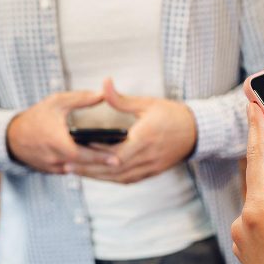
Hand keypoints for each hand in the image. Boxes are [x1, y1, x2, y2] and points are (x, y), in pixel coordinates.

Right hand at [6, 91, 116, 173]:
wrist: (12, 137)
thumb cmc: (36, 117)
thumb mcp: (57, 102)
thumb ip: (81, 99)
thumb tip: (103, 94)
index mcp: (57, 142)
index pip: (82, 155)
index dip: (100, 158)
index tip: (117, 158)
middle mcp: (55, 158)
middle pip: (84, 166)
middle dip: (103, 164)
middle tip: (122, 162)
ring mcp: (54, 168)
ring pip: (79, 170)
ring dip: (94, 167)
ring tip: (114, 161)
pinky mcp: (53, 171)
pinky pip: (73, 171)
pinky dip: (84, 168)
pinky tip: (99, 163)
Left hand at [66, 79, 196, 183]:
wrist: (197, 132)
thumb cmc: (172, 115)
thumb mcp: (147, 103)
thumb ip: (121, 99)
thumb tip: (104, 84)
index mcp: (144, 139)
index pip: (114, 153)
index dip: (93, 157)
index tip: (73, 153)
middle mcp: (146, 157)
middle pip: (112, 169)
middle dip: (88, 170)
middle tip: (66, 166)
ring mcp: (150, 167)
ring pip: (118, 177)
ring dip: (97, 177)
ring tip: (77, 172)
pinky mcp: (152, 172)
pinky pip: (128, 179)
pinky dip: (110, 178)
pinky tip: (97, 175)